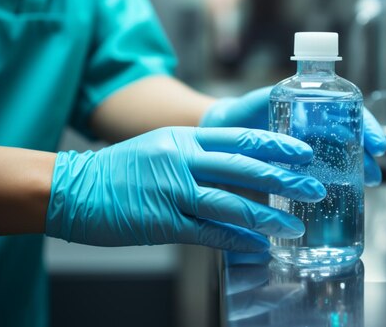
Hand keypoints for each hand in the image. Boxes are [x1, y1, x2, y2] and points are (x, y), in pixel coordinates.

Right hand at [45, 127, 325, 250]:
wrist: (71, 188)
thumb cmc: (118, 171)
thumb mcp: (160, 149)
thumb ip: (196, 157)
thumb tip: (236, 174)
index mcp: (183, 138)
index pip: (240, 137)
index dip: (276, 144)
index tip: (304, 152)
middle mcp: (182, 158)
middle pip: (244, 166)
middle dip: (284, 179)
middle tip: (314, 189)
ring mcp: (172, 189)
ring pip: (230, 201)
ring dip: (266, 217)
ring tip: (293, 227)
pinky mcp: (162, 220)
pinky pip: (208, 231)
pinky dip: (236, 240)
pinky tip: (258, 247)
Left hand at [200, 87, 385, 185]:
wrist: (221, 134)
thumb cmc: (239, 115)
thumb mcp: (258, 103)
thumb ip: (269, 101)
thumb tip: (288, 103)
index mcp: (310, 107)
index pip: (349, 112)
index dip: (368, 126)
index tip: (377, 146)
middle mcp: (315, 128)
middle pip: (351, 138)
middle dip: (366, 155)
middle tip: (373, 176)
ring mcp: (309, 149)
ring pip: (342, 158)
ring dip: (357, 171)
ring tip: (367, 188)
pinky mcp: (299, 169)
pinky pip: (325, 175)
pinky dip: (338, 185)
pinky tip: (346, 198)